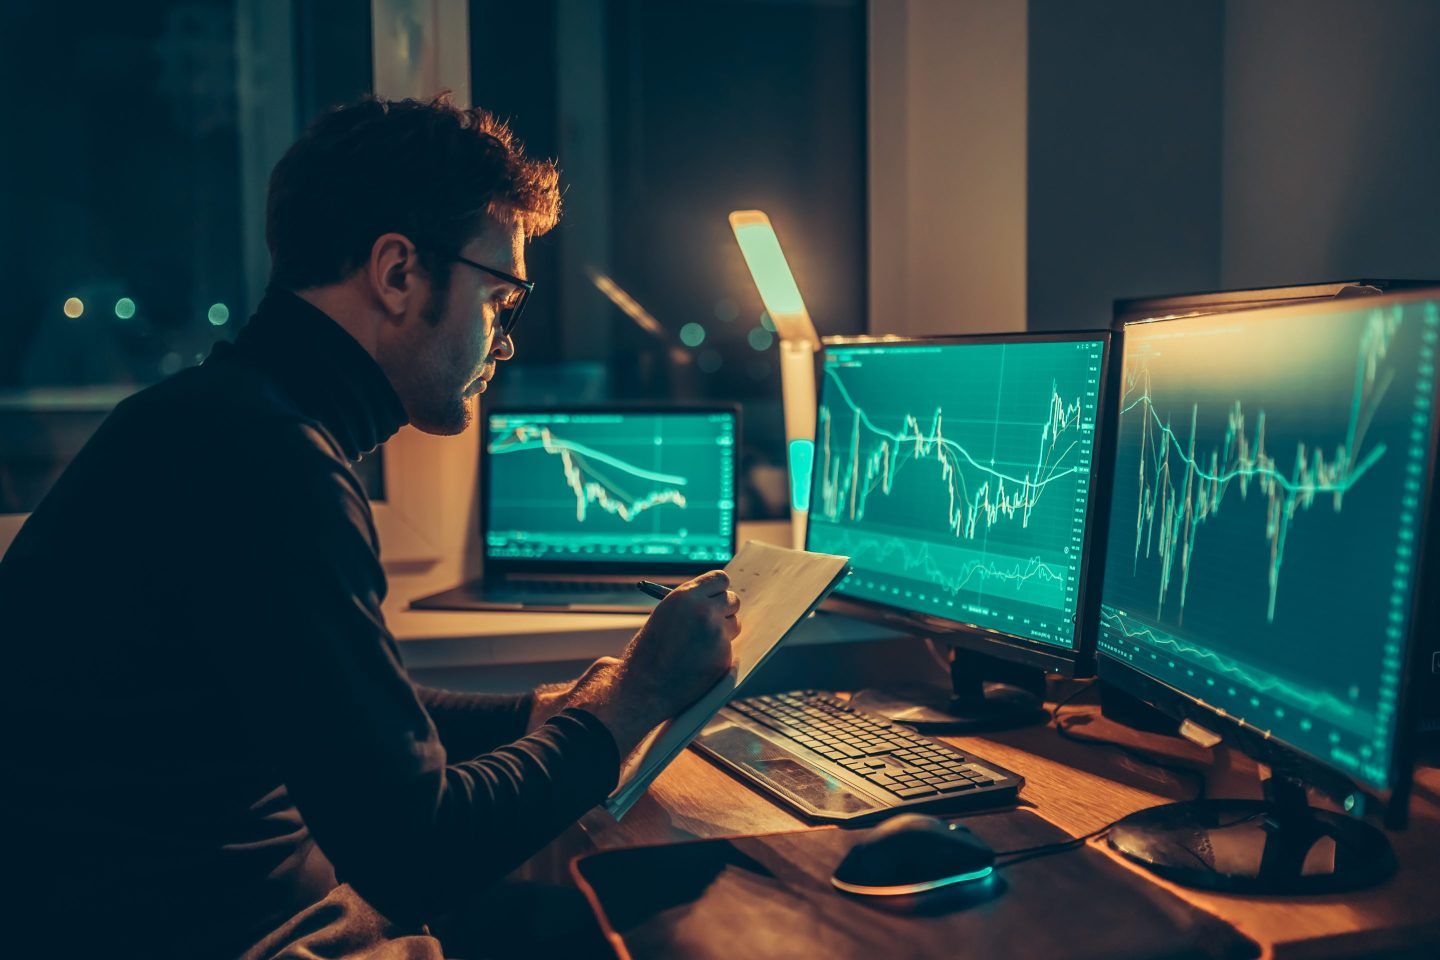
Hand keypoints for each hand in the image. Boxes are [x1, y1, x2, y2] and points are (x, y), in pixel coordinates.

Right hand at [570, 570, 740, 753]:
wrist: (640, 688)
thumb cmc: (647, 652)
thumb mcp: (664, 616)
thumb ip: (690, 605)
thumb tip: (717, 601)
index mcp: (685, 596)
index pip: (720, 579)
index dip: (717, 589)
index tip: (715, 596)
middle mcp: (704, 611)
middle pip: (733, 600)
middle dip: (723, 609)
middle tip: (712, 619)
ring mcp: (717, 635)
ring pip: (735, 624)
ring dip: (723, 632)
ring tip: (698, 645)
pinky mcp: (724, 658)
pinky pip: (730, 649)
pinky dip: (718, 655)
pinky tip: (697, 664)